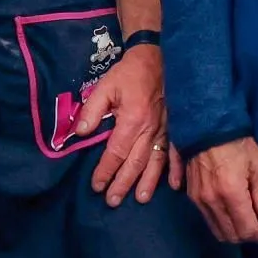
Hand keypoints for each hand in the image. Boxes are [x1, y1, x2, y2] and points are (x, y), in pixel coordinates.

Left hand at [76, 45, 177, 205]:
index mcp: (132, 120)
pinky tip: (176, 185)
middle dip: (122, 183)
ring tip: (140, 199)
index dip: (105, 171)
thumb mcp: (106, 86)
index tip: (96, 186)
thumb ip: (92, 110)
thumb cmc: (130, 73)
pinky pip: (177, 152)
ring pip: (156, 162)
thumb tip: (80, 133)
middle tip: (112, 201)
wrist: (158, 56)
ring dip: (148, 182)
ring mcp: (166, 130)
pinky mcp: (176, 127)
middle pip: (135, 163)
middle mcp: (150, 129)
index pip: (116, 152)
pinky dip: (177, 169)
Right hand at [185, 136, 257, 244]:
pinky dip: (224, 225)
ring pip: (218, 232)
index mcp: (231, 193)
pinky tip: (235, 215)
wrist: (208, 127)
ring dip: (236, 233)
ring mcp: (198, 200)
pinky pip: (209, 221)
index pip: (247, 229)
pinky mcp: (192, 197)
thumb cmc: (239, 144)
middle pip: (232, 236)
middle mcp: (212, 201)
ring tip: (251, 224)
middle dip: (251, 237)